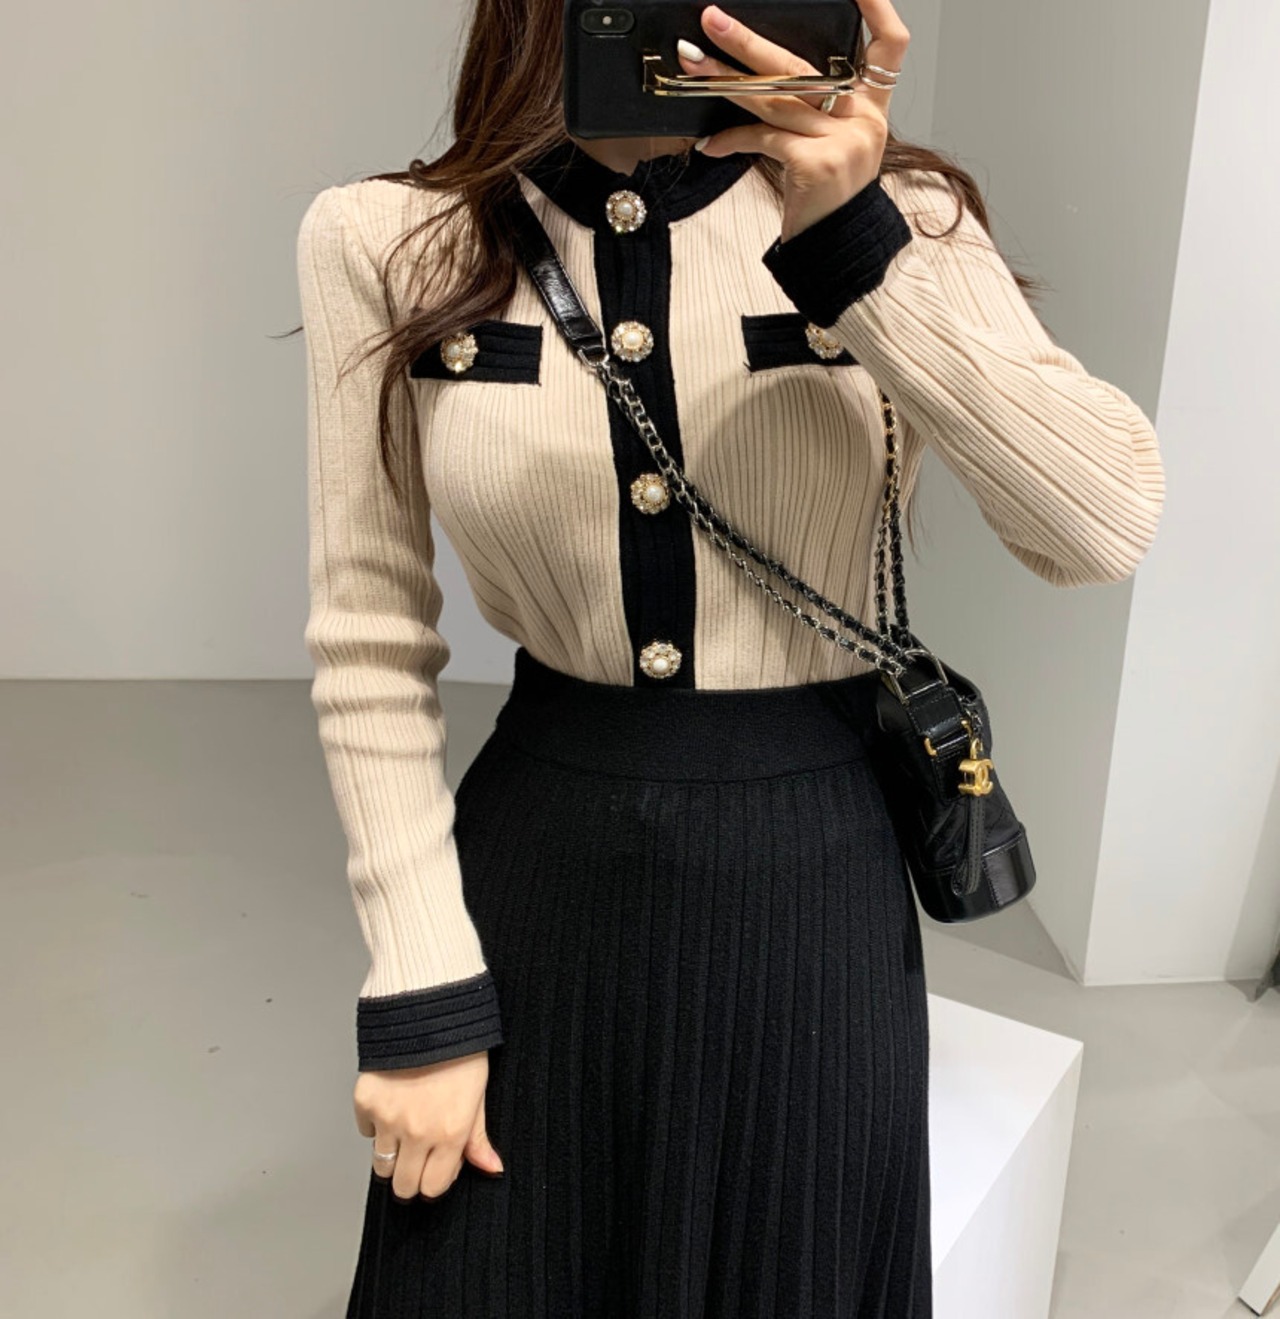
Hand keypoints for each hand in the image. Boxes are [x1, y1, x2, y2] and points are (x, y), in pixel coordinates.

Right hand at [354, 1049, 503, 1200]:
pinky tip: (392, 1102)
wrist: (428, 1012)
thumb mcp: (478, 1094)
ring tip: (405, 1127)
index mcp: (450, 1133)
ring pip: (381, 1165)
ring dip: (392, 1153)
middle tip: (417, 1154)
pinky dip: (376, 1123)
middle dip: (410, 1176)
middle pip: (402, 1187)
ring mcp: (388, 1118)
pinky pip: (366, 1131)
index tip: (436, 1164)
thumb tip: (490, 1168)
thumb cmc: (459, 1049)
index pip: (432, 1188)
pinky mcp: (366, 1102)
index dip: (435, 1179)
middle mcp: (417, 1132)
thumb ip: (478, 1138)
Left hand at [681, 0, 909, 241]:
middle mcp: (865, 120)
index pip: (890, 44)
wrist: (837, 254)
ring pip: (776, 97)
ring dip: (726, 79)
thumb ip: (814, 112)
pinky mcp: (817, 162)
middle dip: (751, 40)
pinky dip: (732, 139)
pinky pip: (765, 137)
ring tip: (693, 64)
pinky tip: (710, 144)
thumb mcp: (831, 149)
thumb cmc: (827, 201)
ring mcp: (844, 140)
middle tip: (713, 19)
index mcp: (873, 109)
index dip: (877, 6)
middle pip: (804, 65)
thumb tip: (757, 76)